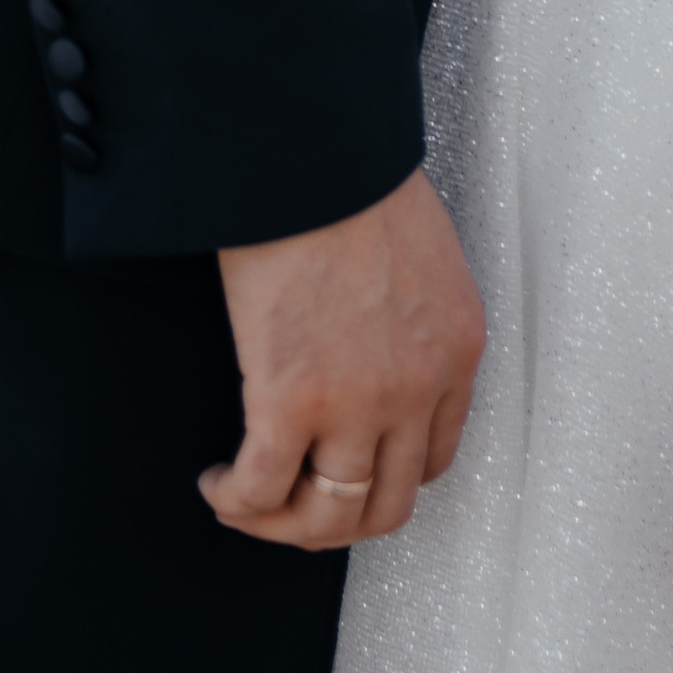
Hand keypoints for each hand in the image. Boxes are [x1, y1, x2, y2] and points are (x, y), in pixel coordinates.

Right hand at [200, 167, 483, 550]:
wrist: (315, 151)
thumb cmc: (355, 178)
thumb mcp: (423, 255)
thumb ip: (412, 314)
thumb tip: (372, 344)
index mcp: (456, 350)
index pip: (431, 459)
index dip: (380, 478)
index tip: (342, 469)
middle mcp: (418, 390)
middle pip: (384, 507)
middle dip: (333, 520)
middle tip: (292, 503)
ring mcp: (359, 404)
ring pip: (326, 517)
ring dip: (279, 522)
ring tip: (245, 497)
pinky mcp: (291, 400)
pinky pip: (262, 490)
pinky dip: (236, 500)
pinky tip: (216, 481)